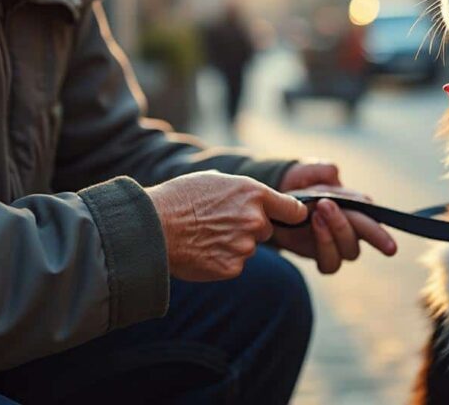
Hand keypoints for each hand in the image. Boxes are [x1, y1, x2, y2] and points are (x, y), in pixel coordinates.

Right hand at [146, 171, 307, 280]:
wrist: (154, 226)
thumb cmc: (180, 198)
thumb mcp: (216, 180)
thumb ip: (244, 191)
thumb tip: (258, 199)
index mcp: (254, 194)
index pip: (294, 209)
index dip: (291, 214)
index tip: (289, 217)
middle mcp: (255, 220)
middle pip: (266, 230)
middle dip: (250, 228)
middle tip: (220, 223)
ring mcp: (245, 246)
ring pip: (248, 248)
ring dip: (234, 245)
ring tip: (205, 235)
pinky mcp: (232, 267)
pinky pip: (235, 264)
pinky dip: (222, 260)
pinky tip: (202, 250)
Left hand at [273, 162, 396, 273]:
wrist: (279, 198)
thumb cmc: (300, 184)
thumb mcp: (308, 171)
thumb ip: (323, 170)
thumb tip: (334, 177)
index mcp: (357, 208)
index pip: (374, 221)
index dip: (381, 234)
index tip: (389, 246)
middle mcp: (352, 229)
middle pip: (362, 238)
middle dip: (347, 224)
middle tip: (325, 205)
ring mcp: (338, 245)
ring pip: (348, 252)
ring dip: (334, 234)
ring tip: (316, 214)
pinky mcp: (322, 256)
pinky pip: (330, 264)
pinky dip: (325, 248)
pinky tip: (313, 227)